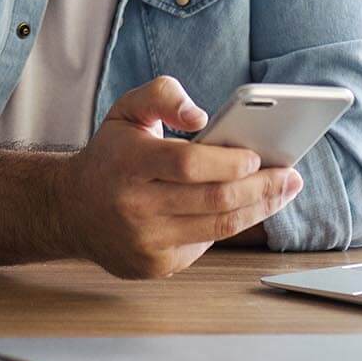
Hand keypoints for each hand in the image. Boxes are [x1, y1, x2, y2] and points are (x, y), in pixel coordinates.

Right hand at [54, 76, 301, 278]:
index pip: (188, 164)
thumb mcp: (126, 111)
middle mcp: (135, 206)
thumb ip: (163, 95)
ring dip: (259, 209)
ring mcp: (145, 241)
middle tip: (291, 176)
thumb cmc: (110, 155)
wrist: (71, 210)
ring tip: (284, 191)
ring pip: (218, 228)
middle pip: (214, 199)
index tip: (258, 156)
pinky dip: (232, 225)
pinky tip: (250, 208)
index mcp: (128, 164)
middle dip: (261, 188)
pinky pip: (206, 245)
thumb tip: (201, 116)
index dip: (229, 162)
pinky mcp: (155, 265)